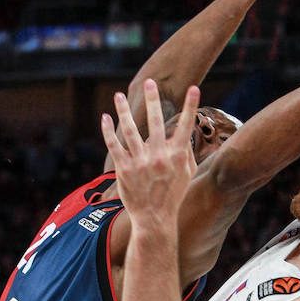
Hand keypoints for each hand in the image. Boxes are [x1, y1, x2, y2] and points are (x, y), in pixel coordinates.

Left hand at [102, 81, 199, 224]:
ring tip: (118, 95)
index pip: (186, 126)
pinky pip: (114, 145)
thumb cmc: (174, 195)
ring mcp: (140, 162)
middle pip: (156, 122)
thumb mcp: (188, 175)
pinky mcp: (124, 169)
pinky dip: (108, 130)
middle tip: (150, 82)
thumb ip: (189, 153)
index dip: (191, 106)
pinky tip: (106, 117)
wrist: (155, 218)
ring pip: (130, 130)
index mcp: (177, 156)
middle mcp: (159, 157)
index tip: (193, 88)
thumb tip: (188, 135)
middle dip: (153, 100)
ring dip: (124, 110)